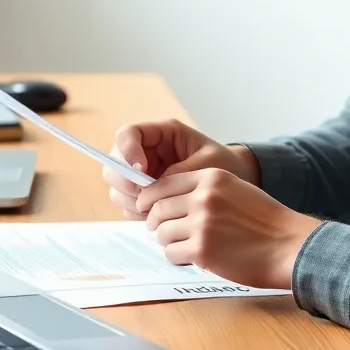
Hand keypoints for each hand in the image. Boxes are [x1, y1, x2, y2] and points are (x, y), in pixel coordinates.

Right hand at [103, 118, 258, 220]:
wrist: (235, 181)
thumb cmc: (226, 165)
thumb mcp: (208, 165)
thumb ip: (180, 172)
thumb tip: (151, 186)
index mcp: (162, 133)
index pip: (127, 134)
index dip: (127, 151)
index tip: (142, 170)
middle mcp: (146, 151)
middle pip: (114, 162)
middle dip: (126, 182)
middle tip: (146, 198)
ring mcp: (141, 173)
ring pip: (117, 186)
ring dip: (131, 200)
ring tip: (157, 210)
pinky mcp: (143, 192)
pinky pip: (127, 203)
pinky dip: (137, 212)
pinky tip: (158, 216)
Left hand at [135, 167, 320, 289]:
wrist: (289, 245)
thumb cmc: (265, 220)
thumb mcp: (234, 189)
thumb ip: (202, 190)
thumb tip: (166, 201)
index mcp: (211, 177)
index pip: (163, 184)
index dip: (150, 198)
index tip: (147, 208)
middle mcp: (203, 197)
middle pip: (157, 209)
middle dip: (154, 222)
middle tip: (161, 230)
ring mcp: (201, 224)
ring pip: (162, 232)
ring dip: (167, 241)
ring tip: (183, 245)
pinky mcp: (202, 250)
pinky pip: (172, 253)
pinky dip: (177, 258)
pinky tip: (192, 257)